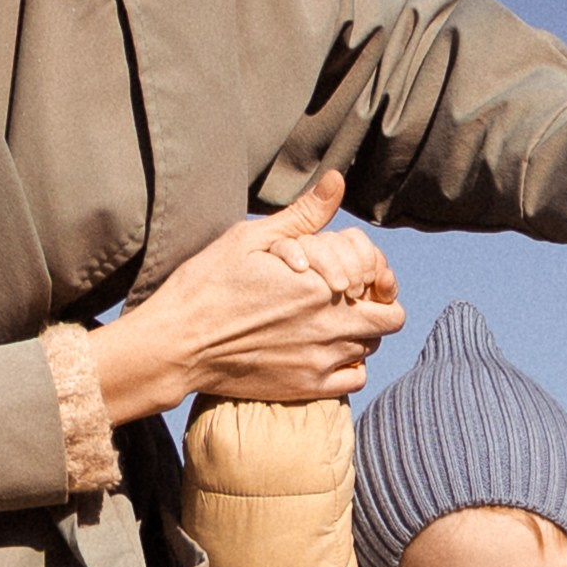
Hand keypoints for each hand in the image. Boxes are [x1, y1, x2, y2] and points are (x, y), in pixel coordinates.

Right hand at [88, 170, 405, 419]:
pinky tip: (325, 352)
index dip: (376, 276)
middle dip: (376, 306)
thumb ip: (303, 214)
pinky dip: (349, 366)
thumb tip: (337, 179)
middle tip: (351, 300)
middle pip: (389, 319)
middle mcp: (331, 324)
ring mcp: (322, 359)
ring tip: (329, 323)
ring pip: (371, 348)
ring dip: (360, 334)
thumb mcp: (250, 238)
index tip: (356, 276)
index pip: (382, 281)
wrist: (178, 345)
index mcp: (322, 284)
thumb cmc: (207, 285)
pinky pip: (355, 380)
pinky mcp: (309, 387)